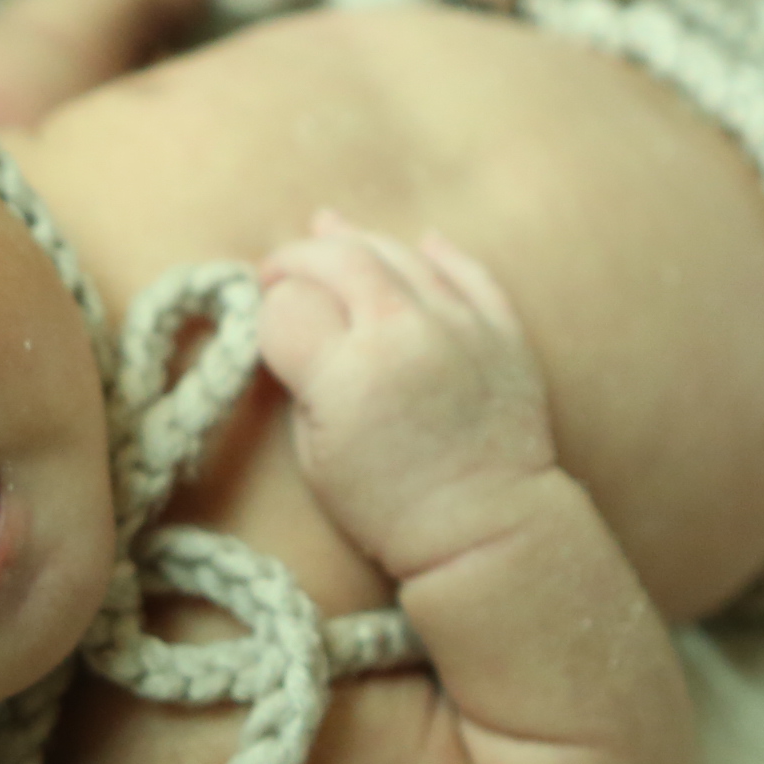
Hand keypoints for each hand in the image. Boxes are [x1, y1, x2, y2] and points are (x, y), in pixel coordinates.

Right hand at [255, 213, 561, 582]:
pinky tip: (418, 245)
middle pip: (336, 257)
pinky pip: (467, 270)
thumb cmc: (390, 509)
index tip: (260, 316)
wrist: (486, 529)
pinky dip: (436, 253)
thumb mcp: (314, 457)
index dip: (265, 308)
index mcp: (347, 373)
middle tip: (279, 271)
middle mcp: (403, 333)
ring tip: (331, 234)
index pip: (285, 304)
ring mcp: (460, 325)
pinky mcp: (502, 330)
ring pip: (397, 251)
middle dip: (298, 258)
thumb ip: (299, 380)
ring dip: (356, 241)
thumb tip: (289, 325)